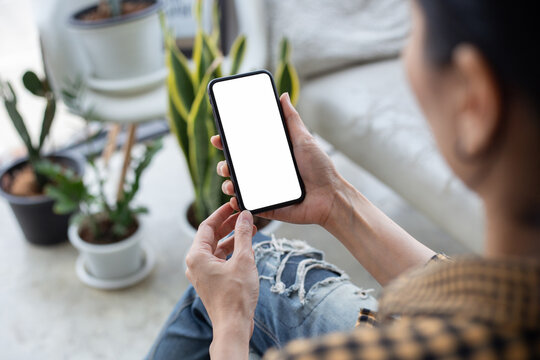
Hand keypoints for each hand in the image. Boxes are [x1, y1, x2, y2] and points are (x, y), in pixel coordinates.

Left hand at [185, 203, 258, 357]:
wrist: (234, 325)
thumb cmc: (236, 296)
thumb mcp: (243, 259)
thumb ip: (243, 235)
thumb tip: (244, 216)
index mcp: (196, 256)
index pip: (207, 226)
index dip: (221, 214)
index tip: (233, 205)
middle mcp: (195, 264)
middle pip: (211, 236)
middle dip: (228, 225)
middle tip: (244, 216)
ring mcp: (202, 274)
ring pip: (216, 249)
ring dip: (232, 239)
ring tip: (250, 230)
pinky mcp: (211, 282)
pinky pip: (220, 260)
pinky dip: (232, 252)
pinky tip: (246, 249)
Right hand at [211, 93, 342, 226]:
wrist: (330, 197)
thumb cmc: (320, 169)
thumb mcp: (304, 139)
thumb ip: (291, 119)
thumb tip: (283, 96)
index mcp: (271, 156)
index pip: (244, 148)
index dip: (228, 143)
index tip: (218, 138)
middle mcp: (264, 172)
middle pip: (236, 167)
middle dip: (224, 164)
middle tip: (225, 164)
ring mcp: (264, 190)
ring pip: (237, 187)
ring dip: (227, 184)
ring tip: (230, 182)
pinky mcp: (267, 206)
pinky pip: (248, 205)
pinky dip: (238, 203)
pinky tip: (235, 198)